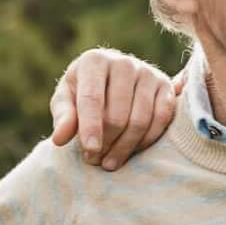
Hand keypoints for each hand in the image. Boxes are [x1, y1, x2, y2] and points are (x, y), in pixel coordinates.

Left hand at [48, 48, 180, 169]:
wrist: (112, 77)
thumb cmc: (83, 90)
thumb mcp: (66, 99)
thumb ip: (63, 117)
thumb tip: (59, 139)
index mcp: (94, 61)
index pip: (92, 99)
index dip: (91, 128)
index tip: (90, 151)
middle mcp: (123, 63)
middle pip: (117, 115)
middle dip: (105, 143)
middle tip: (94, 161)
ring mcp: (148, 73)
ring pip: (140, 120)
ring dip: (125, 147)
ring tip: (109, 163)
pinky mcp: (166, 86)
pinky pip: (161, 119)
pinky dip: (147, 140)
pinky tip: (132, 152)